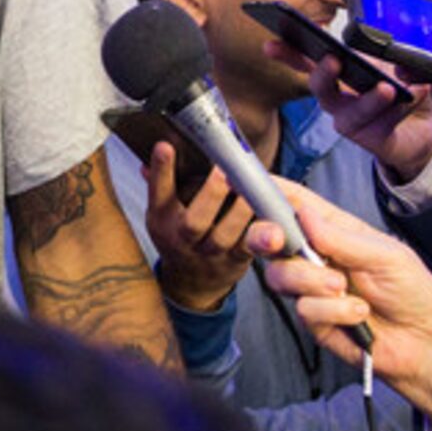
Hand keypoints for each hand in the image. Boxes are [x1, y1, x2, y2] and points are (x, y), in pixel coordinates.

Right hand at [145, 145, 255, 310]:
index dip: (161, 171)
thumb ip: (164, 182)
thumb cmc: (179, 236)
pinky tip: (273, 212)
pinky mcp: (235, 261)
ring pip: (224, 237)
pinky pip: (249, 247)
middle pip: (194, 222)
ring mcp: (209, 254)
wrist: (191, 284)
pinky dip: (262, 230)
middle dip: (211, 195)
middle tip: (225, 171)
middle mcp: (182, 239)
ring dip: (240, 213)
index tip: (166, 146)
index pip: (158, 193)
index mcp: (162, 220)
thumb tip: (160, 148)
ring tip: (252, 191)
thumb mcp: (163, 212)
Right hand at [248, 183, 431, 430]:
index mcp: (335, 231)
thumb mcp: (385, 255)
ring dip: (312, 281)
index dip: (269, 192)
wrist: (426, 343)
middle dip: (265, 236)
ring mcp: (312, 290)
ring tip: (344, 288)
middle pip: (269, 241)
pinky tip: (358, 314)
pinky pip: (304, 309)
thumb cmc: (414, 291)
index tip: (244, 182)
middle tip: (277, 240)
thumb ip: (342, 238)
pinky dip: (333, 311)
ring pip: (281, 276)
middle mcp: (317, 257)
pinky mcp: (315, 321)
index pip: (295, 205)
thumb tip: (305, 215)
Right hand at [282, 43, 431, 180]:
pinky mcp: (372, 139)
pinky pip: (382, 124)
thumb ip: (395, 57)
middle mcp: (337, 99)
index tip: (271, 45)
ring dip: (369, 100)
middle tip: (333, 60)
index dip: (287, 53)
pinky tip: (415, 94)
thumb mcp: (395, 63)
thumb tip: (399, 62)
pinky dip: (401, 109)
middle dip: (323, 74)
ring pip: (351, 114)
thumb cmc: (400, 90)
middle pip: (320, 88)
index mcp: (337, 74)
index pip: (306, 61)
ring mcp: (351, 121)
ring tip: (388, 88)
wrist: (421, 125)